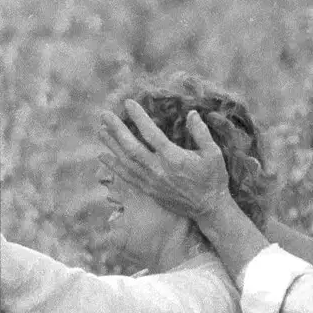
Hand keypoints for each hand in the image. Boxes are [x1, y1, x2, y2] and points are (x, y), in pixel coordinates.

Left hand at [96, 100, 232, 221]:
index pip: (151, 133)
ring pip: (125, 161)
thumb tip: (192, 113)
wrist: (208, 208)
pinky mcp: (147, 190)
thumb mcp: (213, 154)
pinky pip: (126, 176)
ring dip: (111, 145)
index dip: (139, 117)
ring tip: (100, 131)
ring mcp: (150, 181)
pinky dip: (113, 165)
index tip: (128, 103)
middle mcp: (158, 169)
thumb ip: (201, 133)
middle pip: (131, 147)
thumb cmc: (213, 178)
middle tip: (104, 115)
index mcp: (173, 157)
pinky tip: (103, 156)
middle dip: (116, 129)